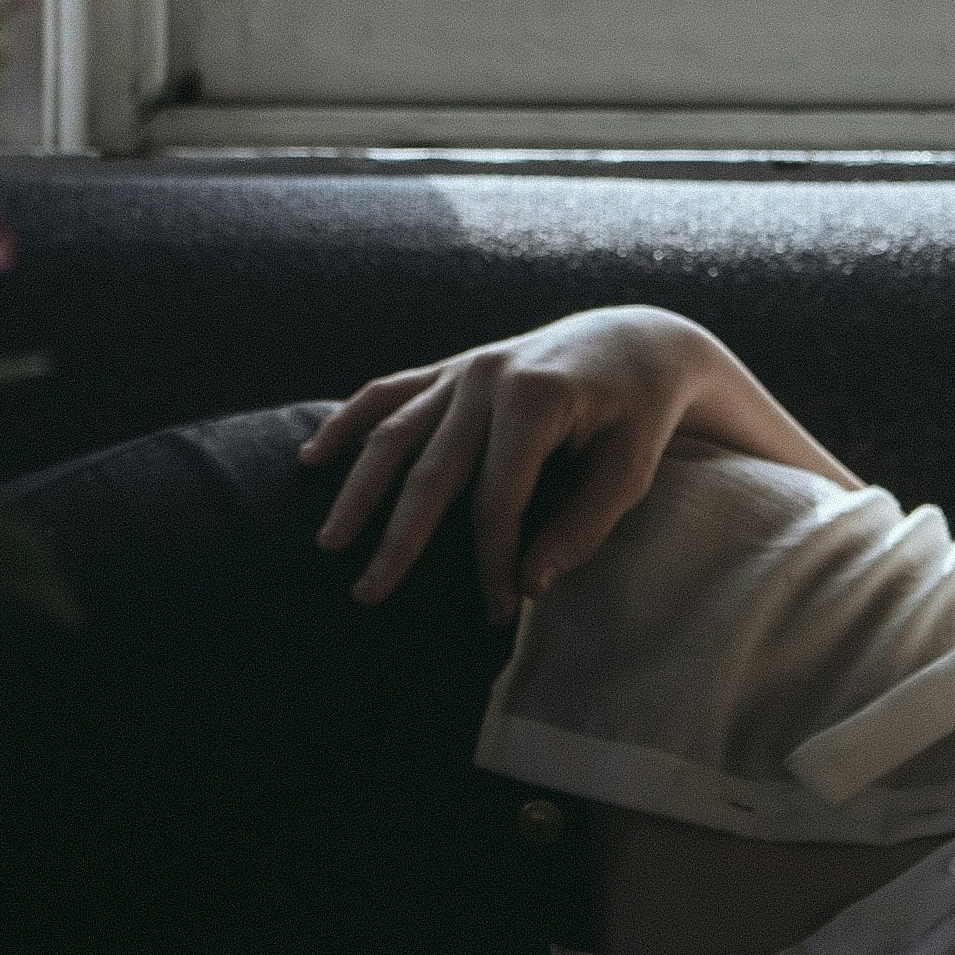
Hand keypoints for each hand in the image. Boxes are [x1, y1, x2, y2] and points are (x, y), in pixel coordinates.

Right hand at [298, 307, 731, 620]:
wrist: (636, 342)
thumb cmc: (640, 415)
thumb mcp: (632, 472)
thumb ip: (582, 527)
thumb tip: (528, 585)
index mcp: (535, 400)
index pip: (496, 501)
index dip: (493, 562)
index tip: (498, 611)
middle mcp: (488, 377)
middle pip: (430, 472)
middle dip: (399, 541)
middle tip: (368, 596)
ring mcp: (464, 368)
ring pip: (395, 433)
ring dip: (357, 490)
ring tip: (329, 543)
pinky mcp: (452, 367)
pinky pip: (388, 392)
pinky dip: (349, 422)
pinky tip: (314, 457)